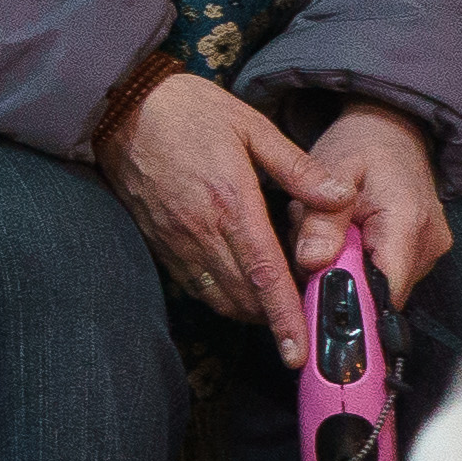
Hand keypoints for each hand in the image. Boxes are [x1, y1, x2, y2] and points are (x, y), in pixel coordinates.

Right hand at [105, 70, 351, 361]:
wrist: (121, 109)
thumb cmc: (189, 112)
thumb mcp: (251, 126)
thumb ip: (297, 168)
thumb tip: (340, 197)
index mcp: (231, 203)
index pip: (265, 274)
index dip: (285, 316)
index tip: (299, 351)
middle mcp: (201, 231)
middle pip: (245, 296)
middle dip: (274, 319)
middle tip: (306, 323)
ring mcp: (176, 241)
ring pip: (219, 297)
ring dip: (250, 311)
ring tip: (276, 310)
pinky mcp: (159, 243)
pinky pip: (195, 286)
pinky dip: (222, 297)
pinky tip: (241, 289)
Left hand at [300, 105, 449, 305]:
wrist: (393, 131)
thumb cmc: (360, 147)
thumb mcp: (331, 171)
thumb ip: (322, 218)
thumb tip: (313, 262)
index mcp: (408, 222)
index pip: (384, 292)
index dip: (348, 303)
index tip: (314, 298)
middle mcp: (428, 244)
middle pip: (378, 293)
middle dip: (338, 279)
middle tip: (313, 244)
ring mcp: (430, 252)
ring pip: (377, 286)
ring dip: (346, 270)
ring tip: (331, 233)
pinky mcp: (423, 254)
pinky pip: (384, 274)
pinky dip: (357, 263)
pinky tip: (346, 236)